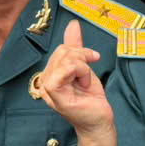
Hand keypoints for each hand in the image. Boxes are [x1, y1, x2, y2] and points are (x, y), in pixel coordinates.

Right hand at [37, 21, 113, 137]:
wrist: (99, 120)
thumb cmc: (91, 99)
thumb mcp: (84, 68)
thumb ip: (76, 47)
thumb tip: (72, 25)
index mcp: (50, 75)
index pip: (61, 50)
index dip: (79, 50)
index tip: (92, 59)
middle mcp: (45, 82)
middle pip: (62, 51)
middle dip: (82, 58)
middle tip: (88, 76)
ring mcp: (48, 89)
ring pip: (65, 59)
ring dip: (83, 67)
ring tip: (85, 82)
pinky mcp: (55, 94)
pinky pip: (65, 70)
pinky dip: (81, 72)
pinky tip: (84, 84)